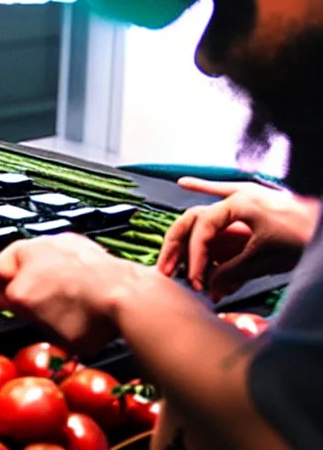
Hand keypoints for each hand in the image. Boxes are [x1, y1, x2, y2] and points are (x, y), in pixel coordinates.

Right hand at [0, 233, 141, 354]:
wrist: (127, 294)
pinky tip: (69, 277)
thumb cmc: (94, 319)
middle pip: (4, 264)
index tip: (4, 305)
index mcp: (21, 289)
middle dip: (9, 279)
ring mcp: (53, 243)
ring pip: (28, 253)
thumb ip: (33, 317)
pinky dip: (53, 260)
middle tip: (18, 295)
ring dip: (31, 268)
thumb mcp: (54, 337)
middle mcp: (32, 258)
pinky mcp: (72, 238)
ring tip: (48, 287)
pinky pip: (52, 249)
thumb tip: (33, 311)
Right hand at [157, 177, 320, 300]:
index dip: (195, 258)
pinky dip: (203, 187)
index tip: (195, 281)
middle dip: (178, 246)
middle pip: (193, 218)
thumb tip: (209, 287)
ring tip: (169, 247)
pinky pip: (221, 191)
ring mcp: (244, 195)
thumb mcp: (266, 259)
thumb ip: (233, 272)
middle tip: (167, 269)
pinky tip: (184, 182)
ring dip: (185, 231)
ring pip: (203, 211)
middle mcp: (236, 196)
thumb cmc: (303, 238)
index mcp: (239, 204)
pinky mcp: (252, 199)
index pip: (203, 231)